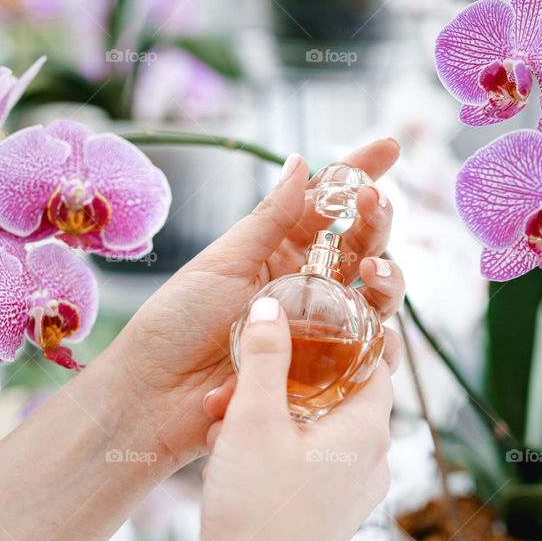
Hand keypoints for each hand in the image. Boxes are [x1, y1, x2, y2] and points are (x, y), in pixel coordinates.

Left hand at [105, 139, 404, 464]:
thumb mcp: (223, 262)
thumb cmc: (176, 322)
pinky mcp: (322, 371)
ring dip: (388, 279)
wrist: (154, 393)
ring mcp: (317, 327)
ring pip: (374, 298)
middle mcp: (304, 285)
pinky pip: (367, 354)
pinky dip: (384, 341)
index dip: (358, 174)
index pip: (327, 205)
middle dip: (378, 222)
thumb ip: (269, 219)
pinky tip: (380, 330)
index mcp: (277, 250)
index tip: (388, 147)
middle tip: (375, 204)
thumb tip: (301, 162)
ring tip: (375, 272)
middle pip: (362, 247)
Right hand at [198, 298, 392, 540]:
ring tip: (224, 424)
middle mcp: (371, 461)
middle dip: (285, 383)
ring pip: (316, 430)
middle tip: (243, 383)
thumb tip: (273, 309)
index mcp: (367, 430)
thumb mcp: (253, 420)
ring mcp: (352, 491)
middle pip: (338, 395)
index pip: (375, 363)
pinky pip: (308, 463)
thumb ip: (265, 358)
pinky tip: (230, 455)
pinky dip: (274, 449)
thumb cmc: (256, 511)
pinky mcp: (329, 513)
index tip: (308, 325)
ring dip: (271, 417)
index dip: (344, 338)